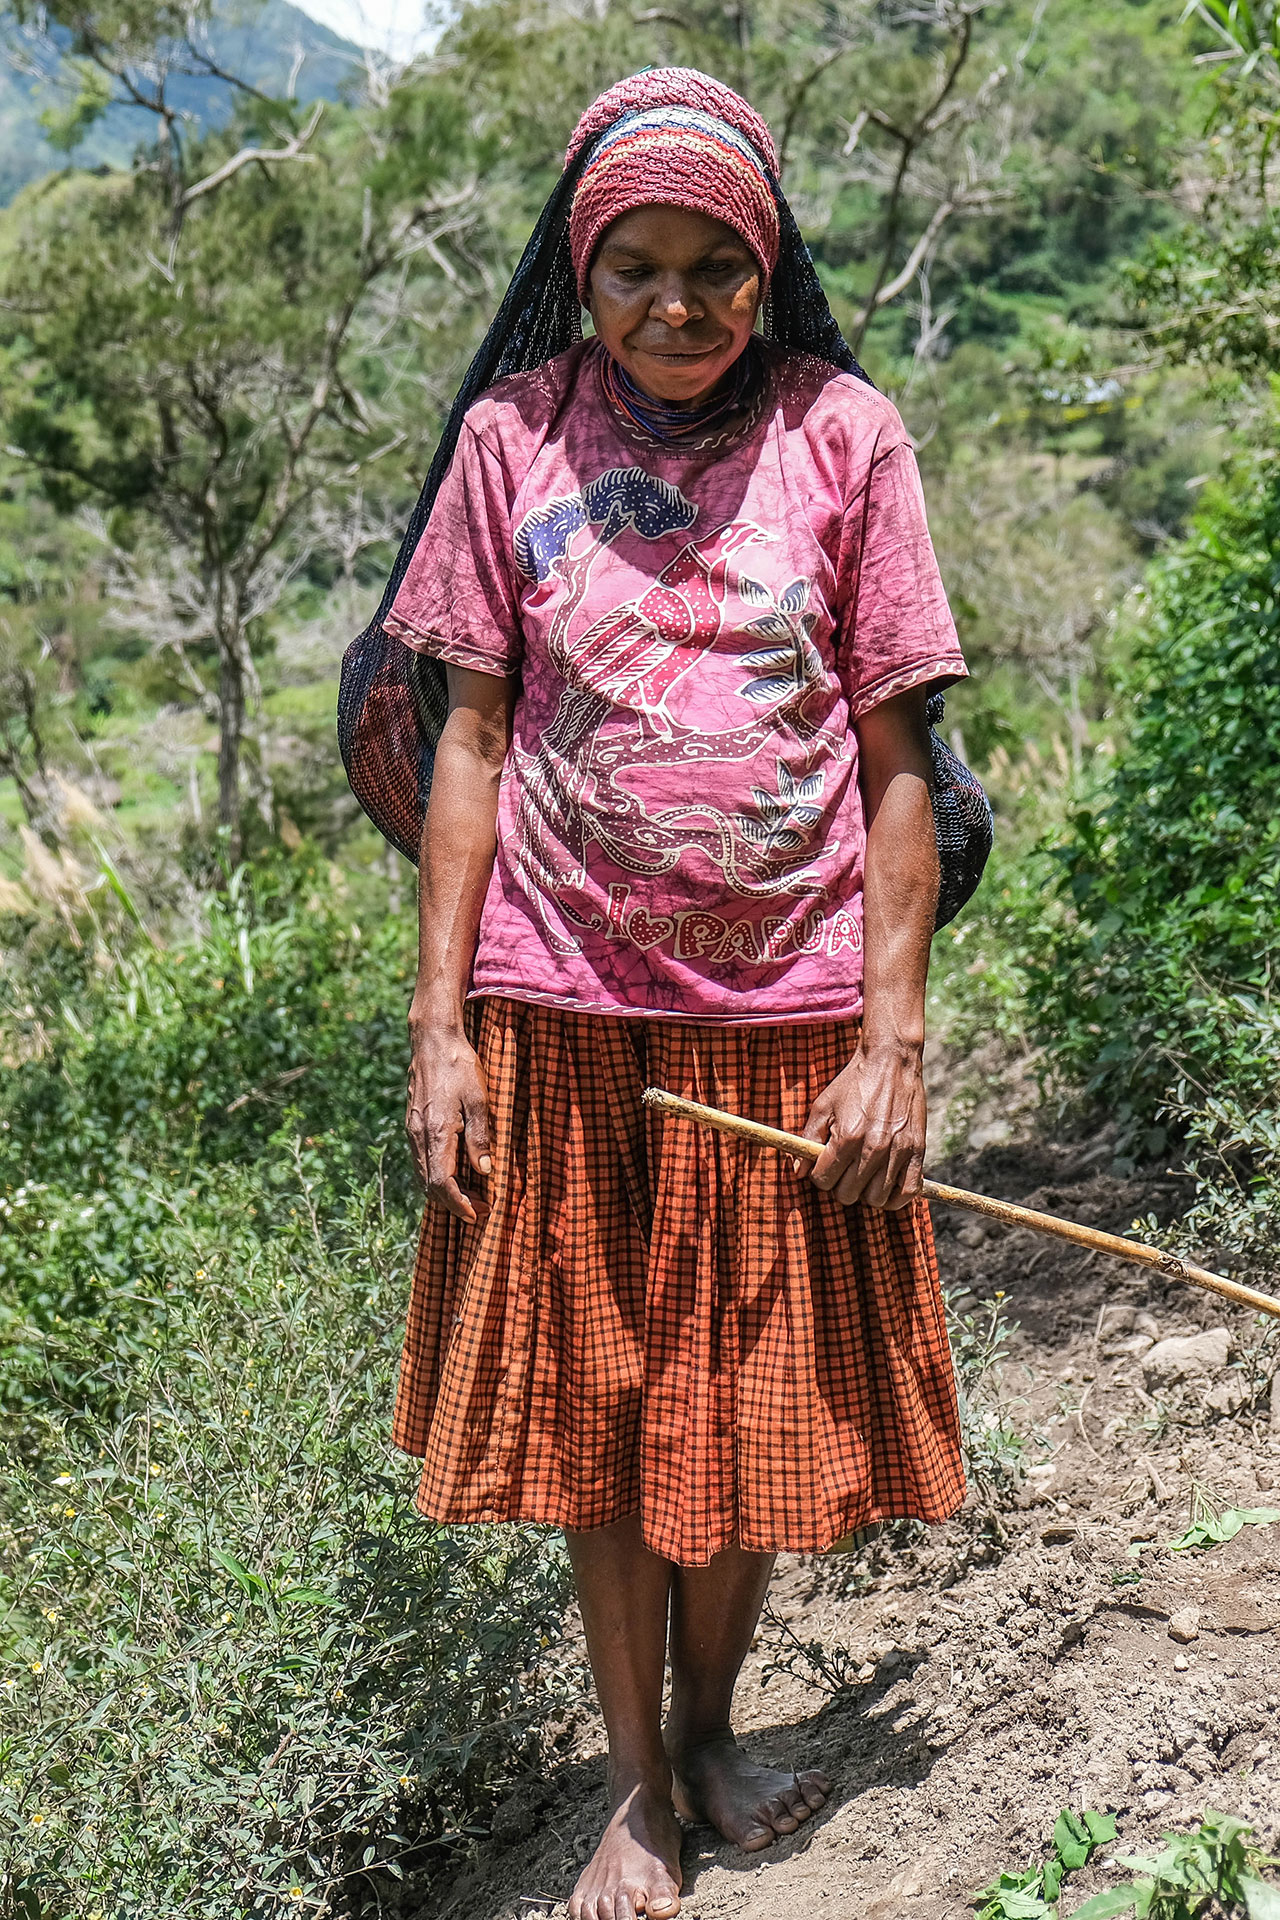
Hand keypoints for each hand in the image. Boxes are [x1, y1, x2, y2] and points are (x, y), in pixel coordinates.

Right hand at [406, 1015, 491, 1223]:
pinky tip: (454, 1174)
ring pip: (422, 1174)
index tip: (477, 1215)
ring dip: (444, 1191)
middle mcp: (418, 1135)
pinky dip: (435, 1175)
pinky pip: (420, 1160)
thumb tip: (485, 1171)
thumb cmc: (459, 1066)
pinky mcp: (412, 1123)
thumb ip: (480, 1137)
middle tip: (482, 1209)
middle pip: (430, 1184)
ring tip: (472, 1196)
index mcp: (436, 1132)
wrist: (432, 1041)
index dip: (459, 1203)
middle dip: (454, 1203)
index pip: (442, 1182)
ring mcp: (412, 1130)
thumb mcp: (479, 1100)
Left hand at [801, 1042, 926, 1209]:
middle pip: (849, 1193)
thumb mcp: (822, 1106)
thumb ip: (807, 1140)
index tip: (824, 1166)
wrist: (891, 1062)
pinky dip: (895, 1199)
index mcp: (847, 1136)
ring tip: (864, 1177)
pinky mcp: (918, 1151)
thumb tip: (797, 1172)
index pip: (824, 1180)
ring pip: (876, 1198)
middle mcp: (873, 1147)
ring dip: (865, 1193)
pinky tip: (886, 1188)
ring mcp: (898, 1151)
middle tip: (844, 1170)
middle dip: (840, 1185)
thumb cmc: (853, 1084)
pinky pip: (908, 1193)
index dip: (820, 1176)